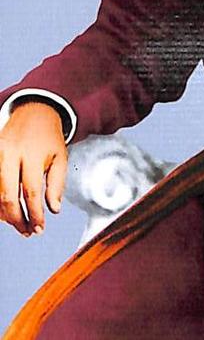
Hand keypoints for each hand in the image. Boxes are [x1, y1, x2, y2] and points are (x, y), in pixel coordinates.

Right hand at [0, 102, 67, 235]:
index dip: (35, 214)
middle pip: (8, 196)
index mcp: (31, 154)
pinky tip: (6, 211)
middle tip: (28, 231)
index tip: (40, 228)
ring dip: (5, 214)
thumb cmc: (49, 137)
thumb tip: (53, 210)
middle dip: (17, 219)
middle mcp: (10, 153)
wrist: (34, 110)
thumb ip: (57, 183)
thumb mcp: (61, 156)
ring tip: (19, 224)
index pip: (31, 192)